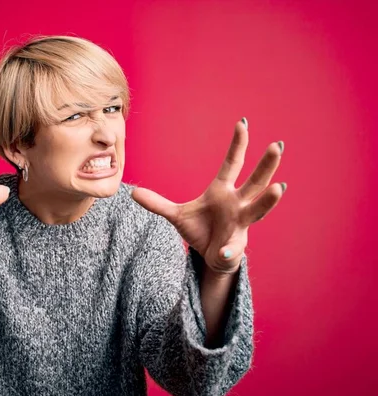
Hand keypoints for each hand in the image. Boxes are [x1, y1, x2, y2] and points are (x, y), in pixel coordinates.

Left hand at [132, 118, 285, 273]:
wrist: (211, 256)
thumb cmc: (200, 229)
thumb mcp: (176, 215)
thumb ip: (157, 203)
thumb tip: (132, 191)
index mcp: (222, 191)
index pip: (232, 164)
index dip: (237, 145)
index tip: (243, 123)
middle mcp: (237, 203)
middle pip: (254, 181)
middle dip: (266, 165)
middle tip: (277, 146)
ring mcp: (239, 224)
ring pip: (257, 210)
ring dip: (267, 200)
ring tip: (278, 188)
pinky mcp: (234, 246)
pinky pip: (230, 248)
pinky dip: (227, 250)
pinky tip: (224, 251)